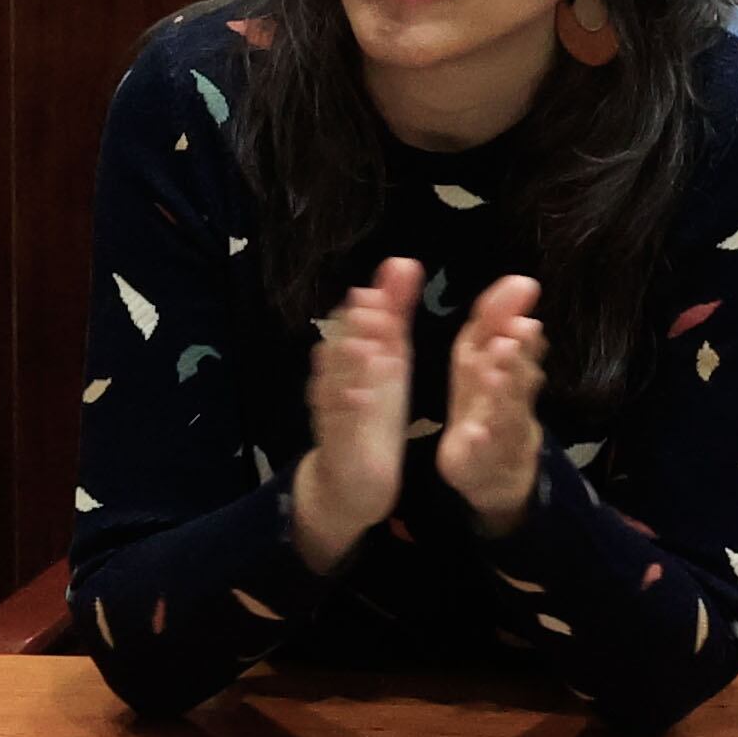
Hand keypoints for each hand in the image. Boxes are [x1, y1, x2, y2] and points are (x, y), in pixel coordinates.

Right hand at [292, 256, 417, 572]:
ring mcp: (334, 406)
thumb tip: (402, 261)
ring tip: (366, 344)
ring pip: (337, 379)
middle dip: (357, 325)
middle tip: (371, 302)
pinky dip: (351, 405)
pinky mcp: (338, 439)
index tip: (392, 278)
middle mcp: (339, 375)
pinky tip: (364, 394)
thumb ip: (394, 311)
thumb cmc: (371, 408)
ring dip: (349, 362)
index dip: (376, 301)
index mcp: (359, 355)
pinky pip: (341, 420)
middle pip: (344, 344)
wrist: (352, 475)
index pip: (360, 320)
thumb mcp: (388, 356)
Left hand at [436, 275, 549, 535]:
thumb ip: (496, 326)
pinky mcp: (482, 461)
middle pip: (516, 373)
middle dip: (520, 350)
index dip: (509, 313)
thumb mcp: (485, 365)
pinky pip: (484, 452)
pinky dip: (483, 441)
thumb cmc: (488, 410)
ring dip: (505, 389)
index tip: (523, 285)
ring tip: (500, 368)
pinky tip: (478, 431)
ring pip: (506, 410)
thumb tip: (519, 282)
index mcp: (501, 372)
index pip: (505, 339)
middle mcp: (509, 400)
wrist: (498, 475)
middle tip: (522, 326)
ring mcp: (501, 432)